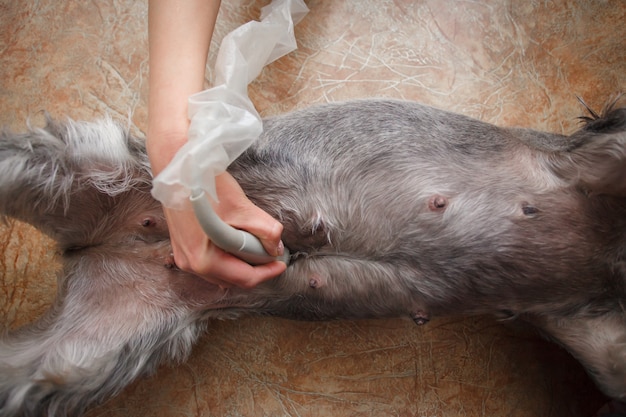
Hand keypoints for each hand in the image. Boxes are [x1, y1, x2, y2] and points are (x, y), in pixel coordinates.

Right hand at [165, 172, 286, 288]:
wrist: (176, 166)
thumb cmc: (203, 184)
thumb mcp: (241, 208)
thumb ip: (265, 230)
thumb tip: (276, 248)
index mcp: (203, 261)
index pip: (245, 279)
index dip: (268, 272)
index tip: (282, 263)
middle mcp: (191, 264)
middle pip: (233, 279)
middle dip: (255, 268)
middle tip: (271, 252)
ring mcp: (184, 257)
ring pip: (222, 271)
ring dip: (242, 261)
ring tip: (256, 243)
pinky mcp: (183, 246)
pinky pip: (211, 261)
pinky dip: (228, 254)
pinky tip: (237, 238)